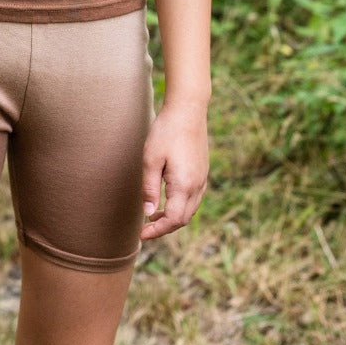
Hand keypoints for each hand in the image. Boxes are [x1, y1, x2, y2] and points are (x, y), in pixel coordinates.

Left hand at [140, 102, 208, 241]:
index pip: (174, 220)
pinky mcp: (203, 171)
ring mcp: (203, 178)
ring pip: (190, 209)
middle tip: (145, 228)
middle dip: (165, 227)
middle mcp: (198, 185)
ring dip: (173, 217)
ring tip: (154, 216)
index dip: (158, 231)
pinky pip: (194, 198)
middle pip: (184, 219)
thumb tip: (148, 214)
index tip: (142, 235)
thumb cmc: (166, 132)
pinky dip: (181, 206)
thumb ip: (150, 189)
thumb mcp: (151, 160)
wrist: (188, 109)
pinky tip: (167, 200)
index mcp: (184, 184)